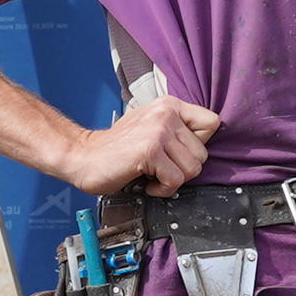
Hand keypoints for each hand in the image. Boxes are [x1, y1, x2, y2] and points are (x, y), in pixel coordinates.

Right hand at [51, 94, 219, 197]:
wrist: (83, 157)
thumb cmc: (116, 149)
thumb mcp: (150, 128)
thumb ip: (176, 130)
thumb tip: (202, 146)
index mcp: (169, 105)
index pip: (212, 123)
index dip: (197, 145)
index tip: (176, 153)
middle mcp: (165, 113)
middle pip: (203, 153)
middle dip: (183, 169)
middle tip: (159, 168)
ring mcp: (158, 131)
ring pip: (192, 169)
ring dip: (173, 181)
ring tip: (152, 175)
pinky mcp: (150, 151)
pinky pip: (175, 180)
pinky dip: (162, 190)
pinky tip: (147, 183)